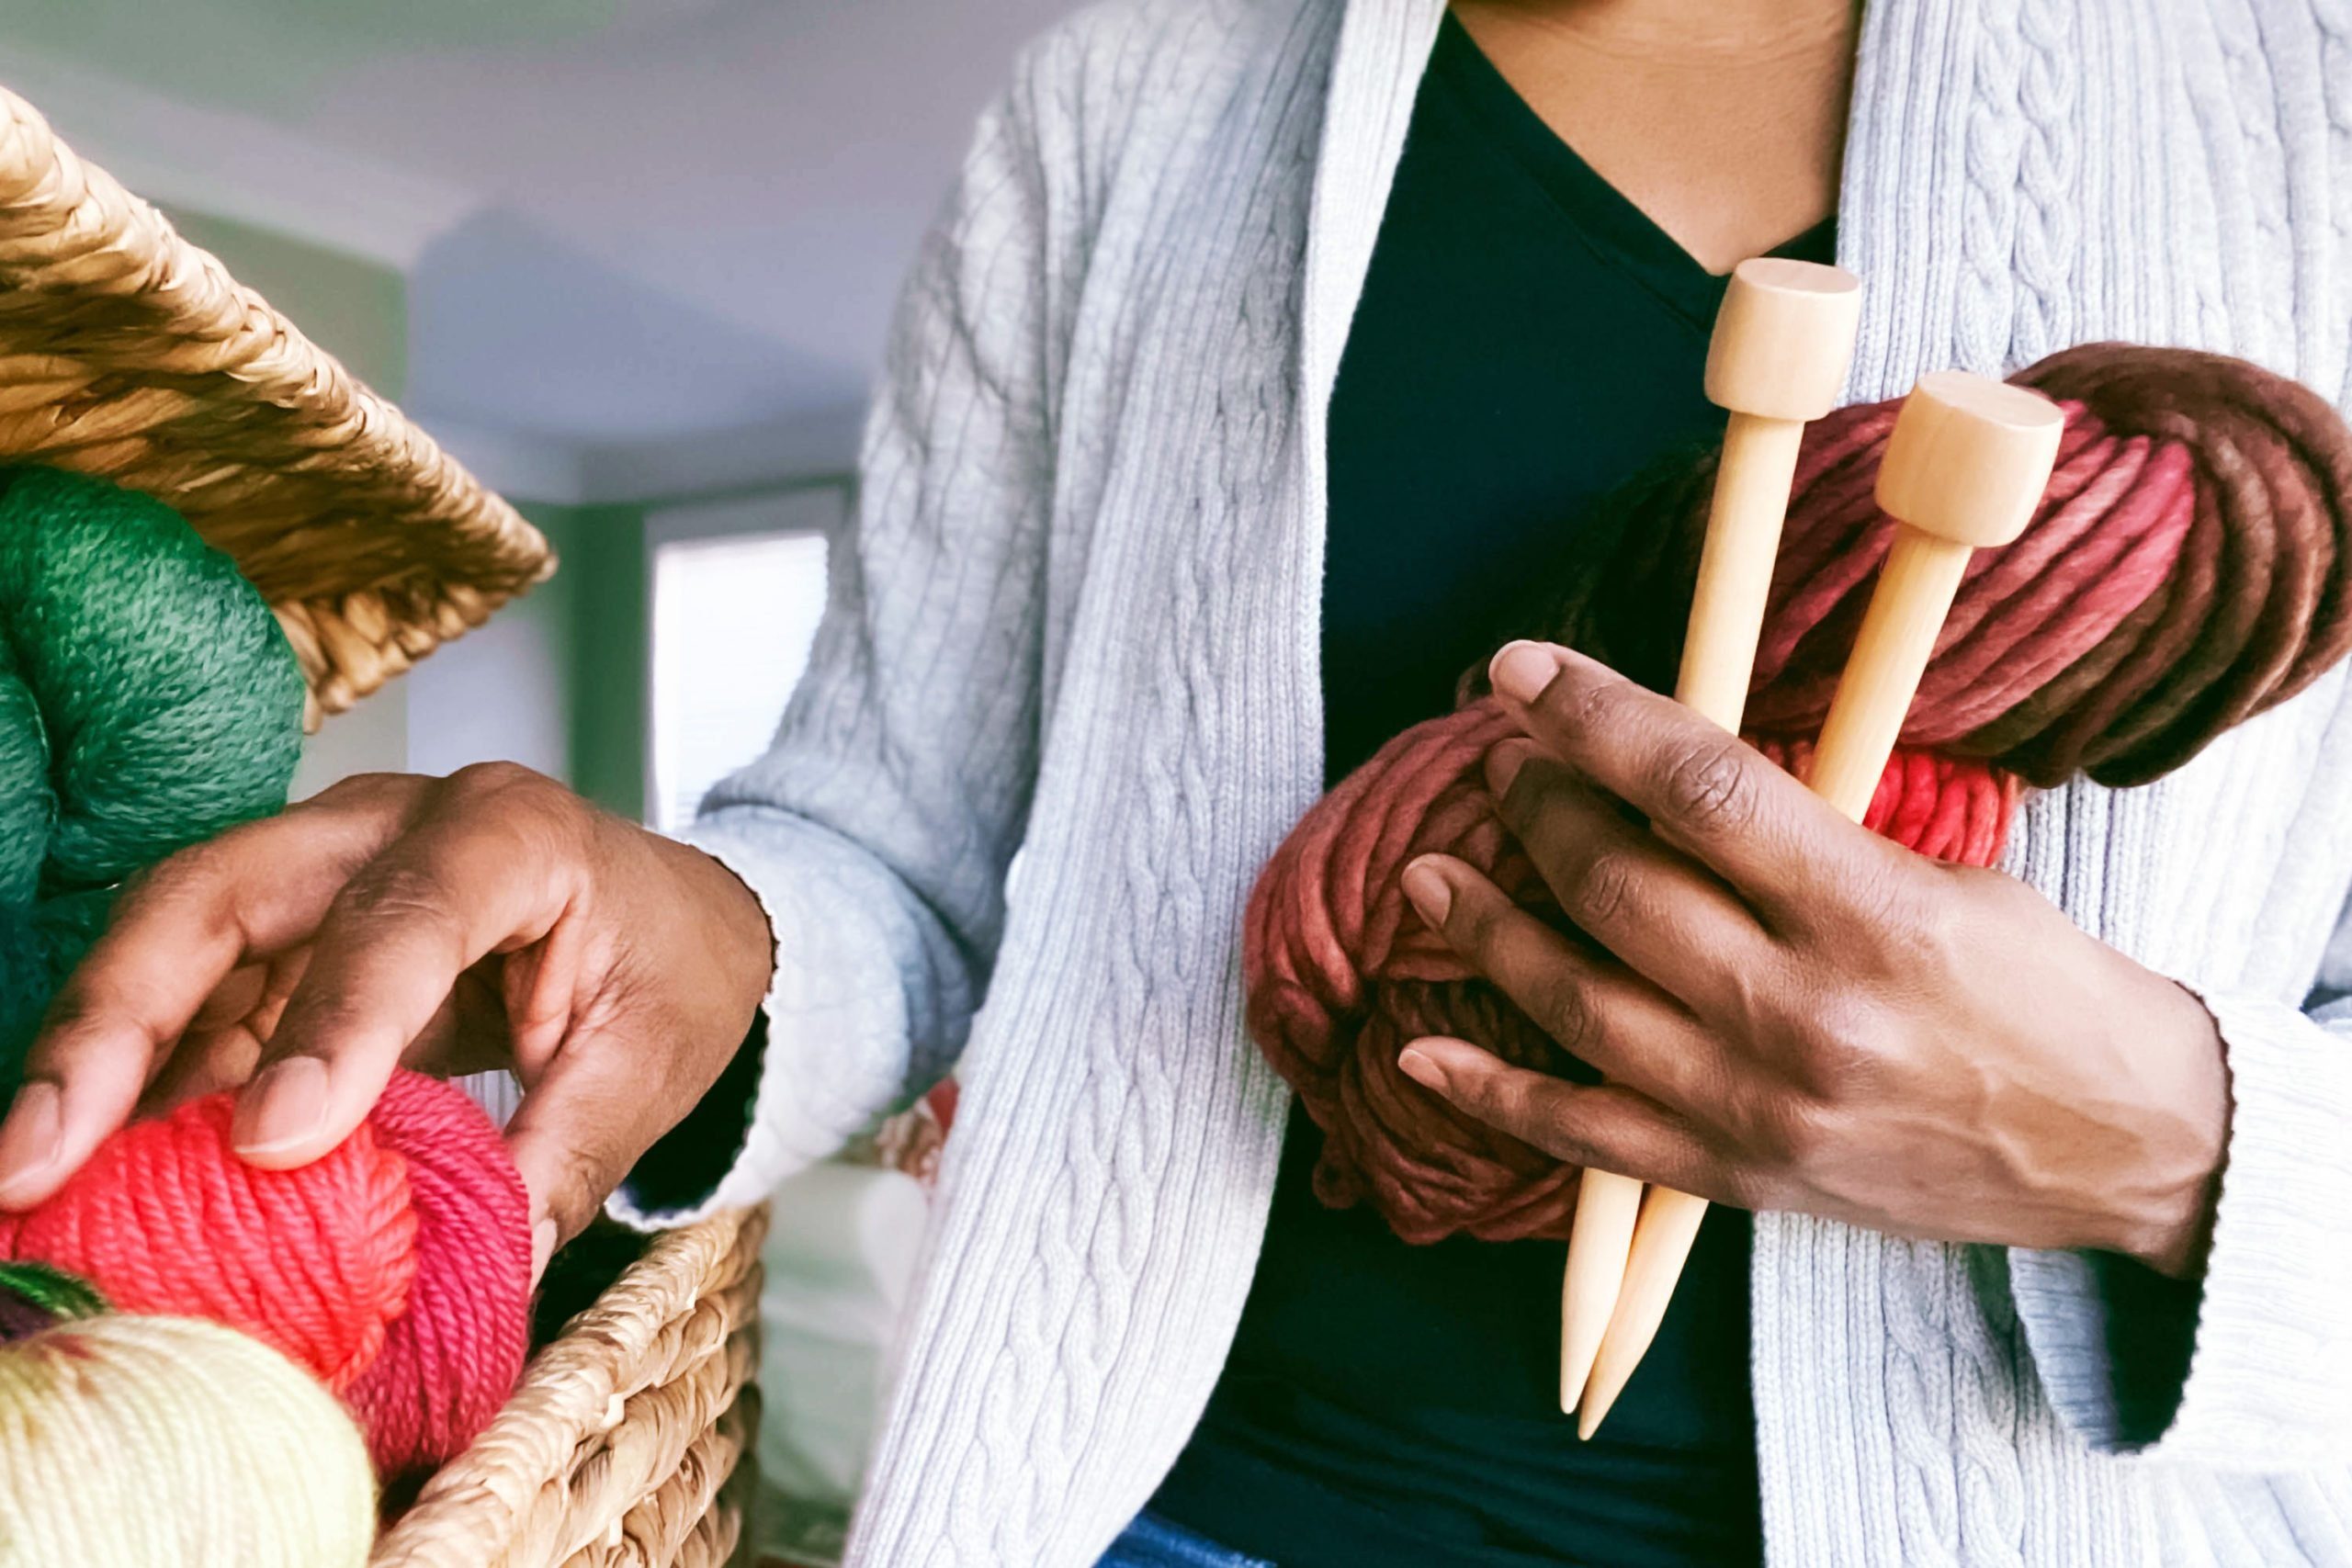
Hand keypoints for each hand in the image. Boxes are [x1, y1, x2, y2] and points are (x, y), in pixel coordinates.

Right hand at [0, 765, 773, 1275]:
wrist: (673, 919)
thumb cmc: (668, 964)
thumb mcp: (653, 1057)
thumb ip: (570, 1153)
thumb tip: (488, 1268)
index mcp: (511, 833)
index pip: (405, 916)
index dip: (334, 1024)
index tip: (276, 1143)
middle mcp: (390, 828)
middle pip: (222, 893)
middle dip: (118, 1018)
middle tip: (44, 1154)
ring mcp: (319, 873)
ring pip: (173, 944)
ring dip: (93, 1065)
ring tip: (33, 1185)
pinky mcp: (283, 938)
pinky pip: (192, 1006)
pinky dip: (140, 1092)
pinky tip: (99, 1177)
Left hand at [1395, 642, 2229, 1277]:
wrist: (2123, 1151)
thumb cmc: (2040, 990)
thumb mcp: (1945, 877)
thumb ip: (1807, 834)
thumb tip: (1663, 768)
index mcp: (1872, 915)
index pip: (1696, 786)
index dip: (1591, 717)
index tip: (1519, 670)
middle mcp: (1804, 1014)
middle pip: (1616, 887)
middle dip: (1536, 808)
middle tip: (1502, 765)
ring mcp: (1760, 1107)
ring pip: (1576, 1004)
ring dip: (1487, 929)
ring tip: (1431, 873)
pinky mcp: (1740, 1179)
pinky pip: (1588, 1137)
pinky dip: (1496, 1093)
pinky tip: (1422, 1049)